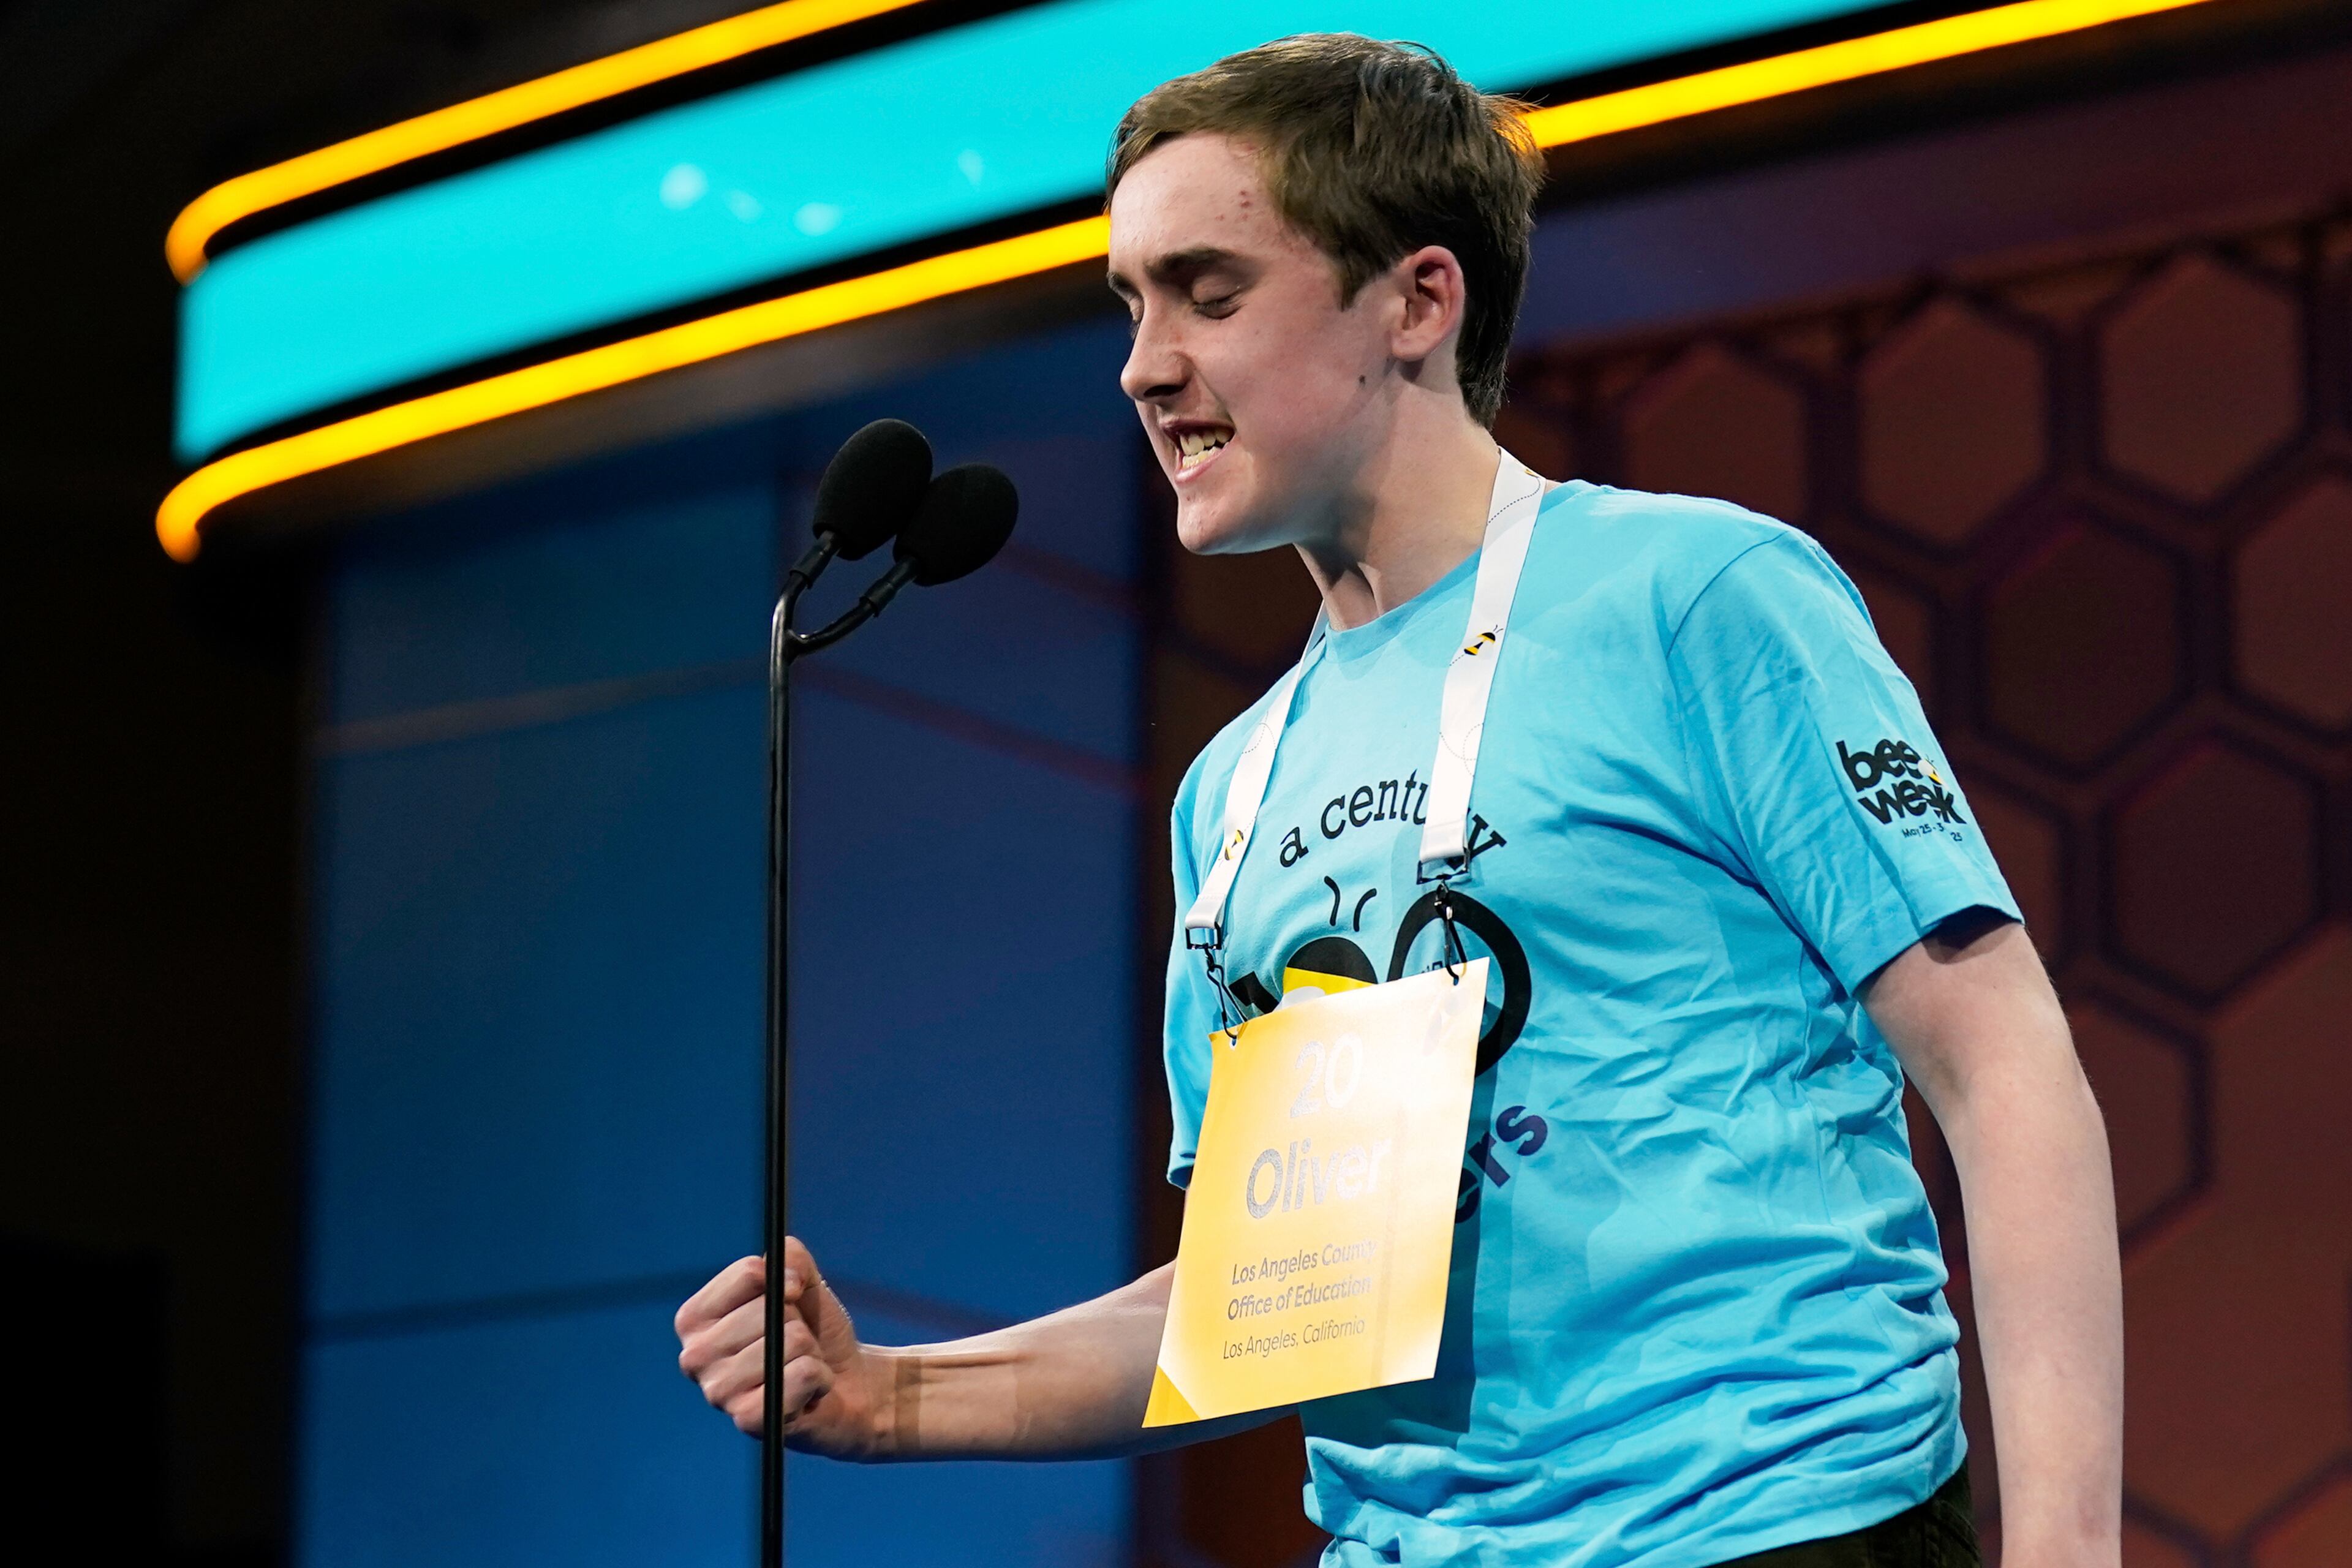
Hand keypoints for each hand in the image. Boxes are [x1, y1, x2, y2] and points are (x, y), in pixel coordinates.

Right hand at [675, 1238, 882, 1456]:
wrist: (844, 1383)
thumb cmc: (812, 1329)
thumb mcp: (802, 1279)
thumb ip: (790, 1255)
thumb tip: (785, 1281)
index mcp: (695, 1319)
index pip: (749, 1274)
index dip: (783, 1281)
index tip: (792, 1298)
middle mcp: (695, 1357)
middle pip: (769, 1310)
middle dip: (797, 1324)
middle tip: (792, 1346)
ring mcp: (718, 1393)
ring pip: (791, 1341)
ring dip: (809, 1353)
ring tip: (797, 1368)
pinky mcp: (748, 1420)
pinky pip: (804, 1374)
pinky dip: (819, 1378)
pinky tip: (807, 1393)